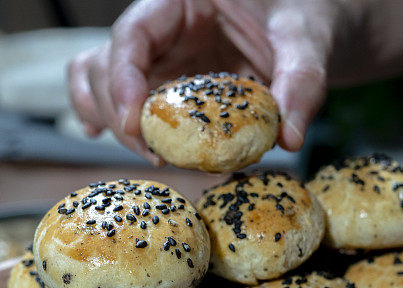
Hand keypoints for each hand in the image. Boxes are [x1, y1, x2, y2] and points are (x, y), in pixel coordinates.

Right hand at [67, 0, 336, 163]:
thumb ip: (301, 83)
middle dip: (124, 115)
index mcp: (183, 0)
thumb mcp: (307, 42)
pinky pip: (106, 90)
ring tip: (153, 154)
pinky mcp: (156, 77)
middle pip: (107, 64)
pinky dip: (101, 114)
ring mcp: (153, 53)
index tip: (136, 125)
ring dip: (113, 121)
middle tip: (160, 156)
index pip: (133, 33)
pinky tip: (111, 136)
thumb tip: (290, 139)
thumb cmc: (302, 19)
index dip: (123, 79)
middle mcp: (159, 25)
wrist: (303, 27)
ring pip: (96, 79)